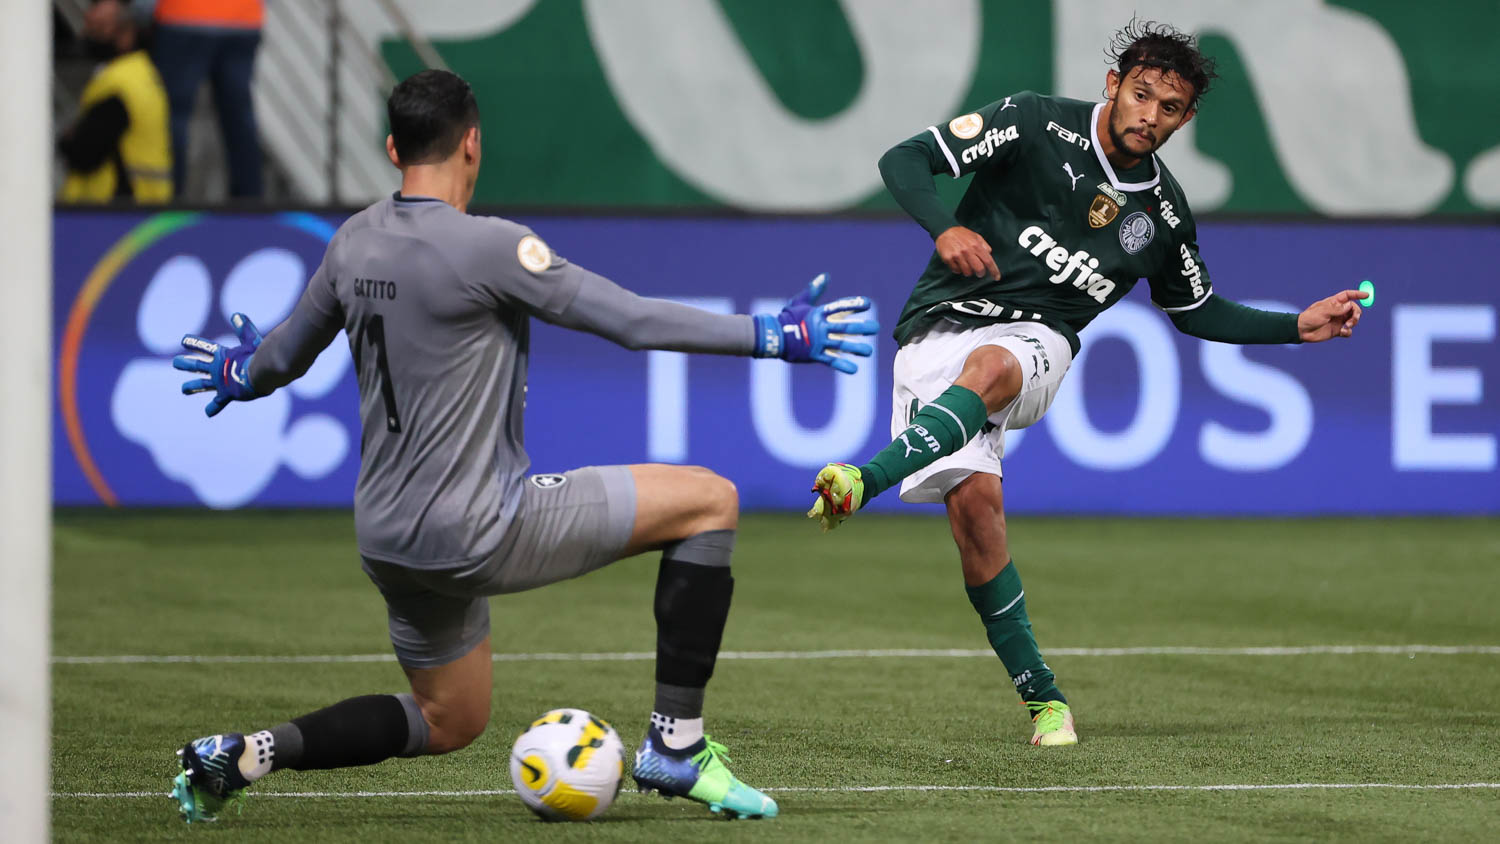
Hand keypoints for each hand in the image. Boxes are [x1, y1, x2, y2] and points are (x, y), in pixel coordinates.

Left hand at [173, 312, 263, 416]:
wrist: (260, 374)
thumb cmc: (258, 356)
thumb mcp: (251, 341)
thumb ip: (244, 329)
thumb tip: (236, 315)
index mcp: (222, 355)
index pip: (204, 347)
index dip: (193, 343)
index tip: (183, 340)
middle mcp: (217, 369)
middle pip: (197, 365)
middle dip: (185, 364)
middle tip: (175, 362)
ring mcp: (220, 382)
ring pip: (202, 384)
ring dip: (192, 386)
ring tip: (183, 390)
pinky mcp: (227, 394)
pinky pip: (219, 402)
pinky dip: (214, 407)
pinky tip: (208, 413)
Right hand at [752, 273, 879, 373]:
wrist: (773, 336)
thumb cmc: (787, 317)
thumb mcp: (800, 302)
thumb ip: (814, 290)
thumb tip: (825, 276)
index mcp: (819, 314)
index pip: (839, 307)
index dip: (854, 305)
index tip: (868, 304)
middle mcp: (820, 327)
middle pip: (844, 328)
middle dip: (861, 328)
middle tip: (875, 328)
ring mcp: (818, 342)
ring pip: (841, 345)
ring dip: (856, 348)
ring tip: (869, 352)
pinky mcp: (815, 355)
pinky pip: (831, 361)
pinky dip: (842, 365)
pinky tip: (854, 369)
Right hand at [936, 226, 999, 279]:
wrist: (944, 230)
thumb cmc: (961, 234)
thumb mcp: (976, 236)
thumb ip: (984, 245)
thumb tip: (989, 254)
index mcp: (976, 245)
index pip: (988, 261)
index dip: (994, 271)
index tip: (997, 277)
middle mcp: (967, 250)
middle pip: (979, 269)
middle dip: (980, 273)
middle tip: (979, 272)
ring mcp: (957, 255)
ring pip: (967, 272)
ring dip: (969, 271)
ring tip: (966, 265)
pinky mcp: (948, 258)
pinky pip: (956, 271)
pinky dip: (958, 270)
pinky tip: (957, 263)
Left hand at [1297, 289, 1364, 342]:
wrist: (1302, 331)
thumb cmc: (1310, 318)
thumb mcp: (1323, 311)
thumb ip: (1337, 308)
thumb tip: (1350, 305)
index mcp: (1334, 302)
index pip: (1348, 295)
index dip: (1357, 294)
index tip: (1367, 295)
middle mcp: (1338, 311)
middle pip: (1354, 309)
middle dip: (1356, 314)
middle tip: (1351, 321)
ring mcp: (1338, 321)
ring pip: (1353, 320)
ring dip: (1353, 323)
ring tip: (1345, 327)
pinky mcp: (1337, 331)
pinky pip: (1349, 331)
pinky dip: (1348, 332)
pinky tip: (1342, 332)